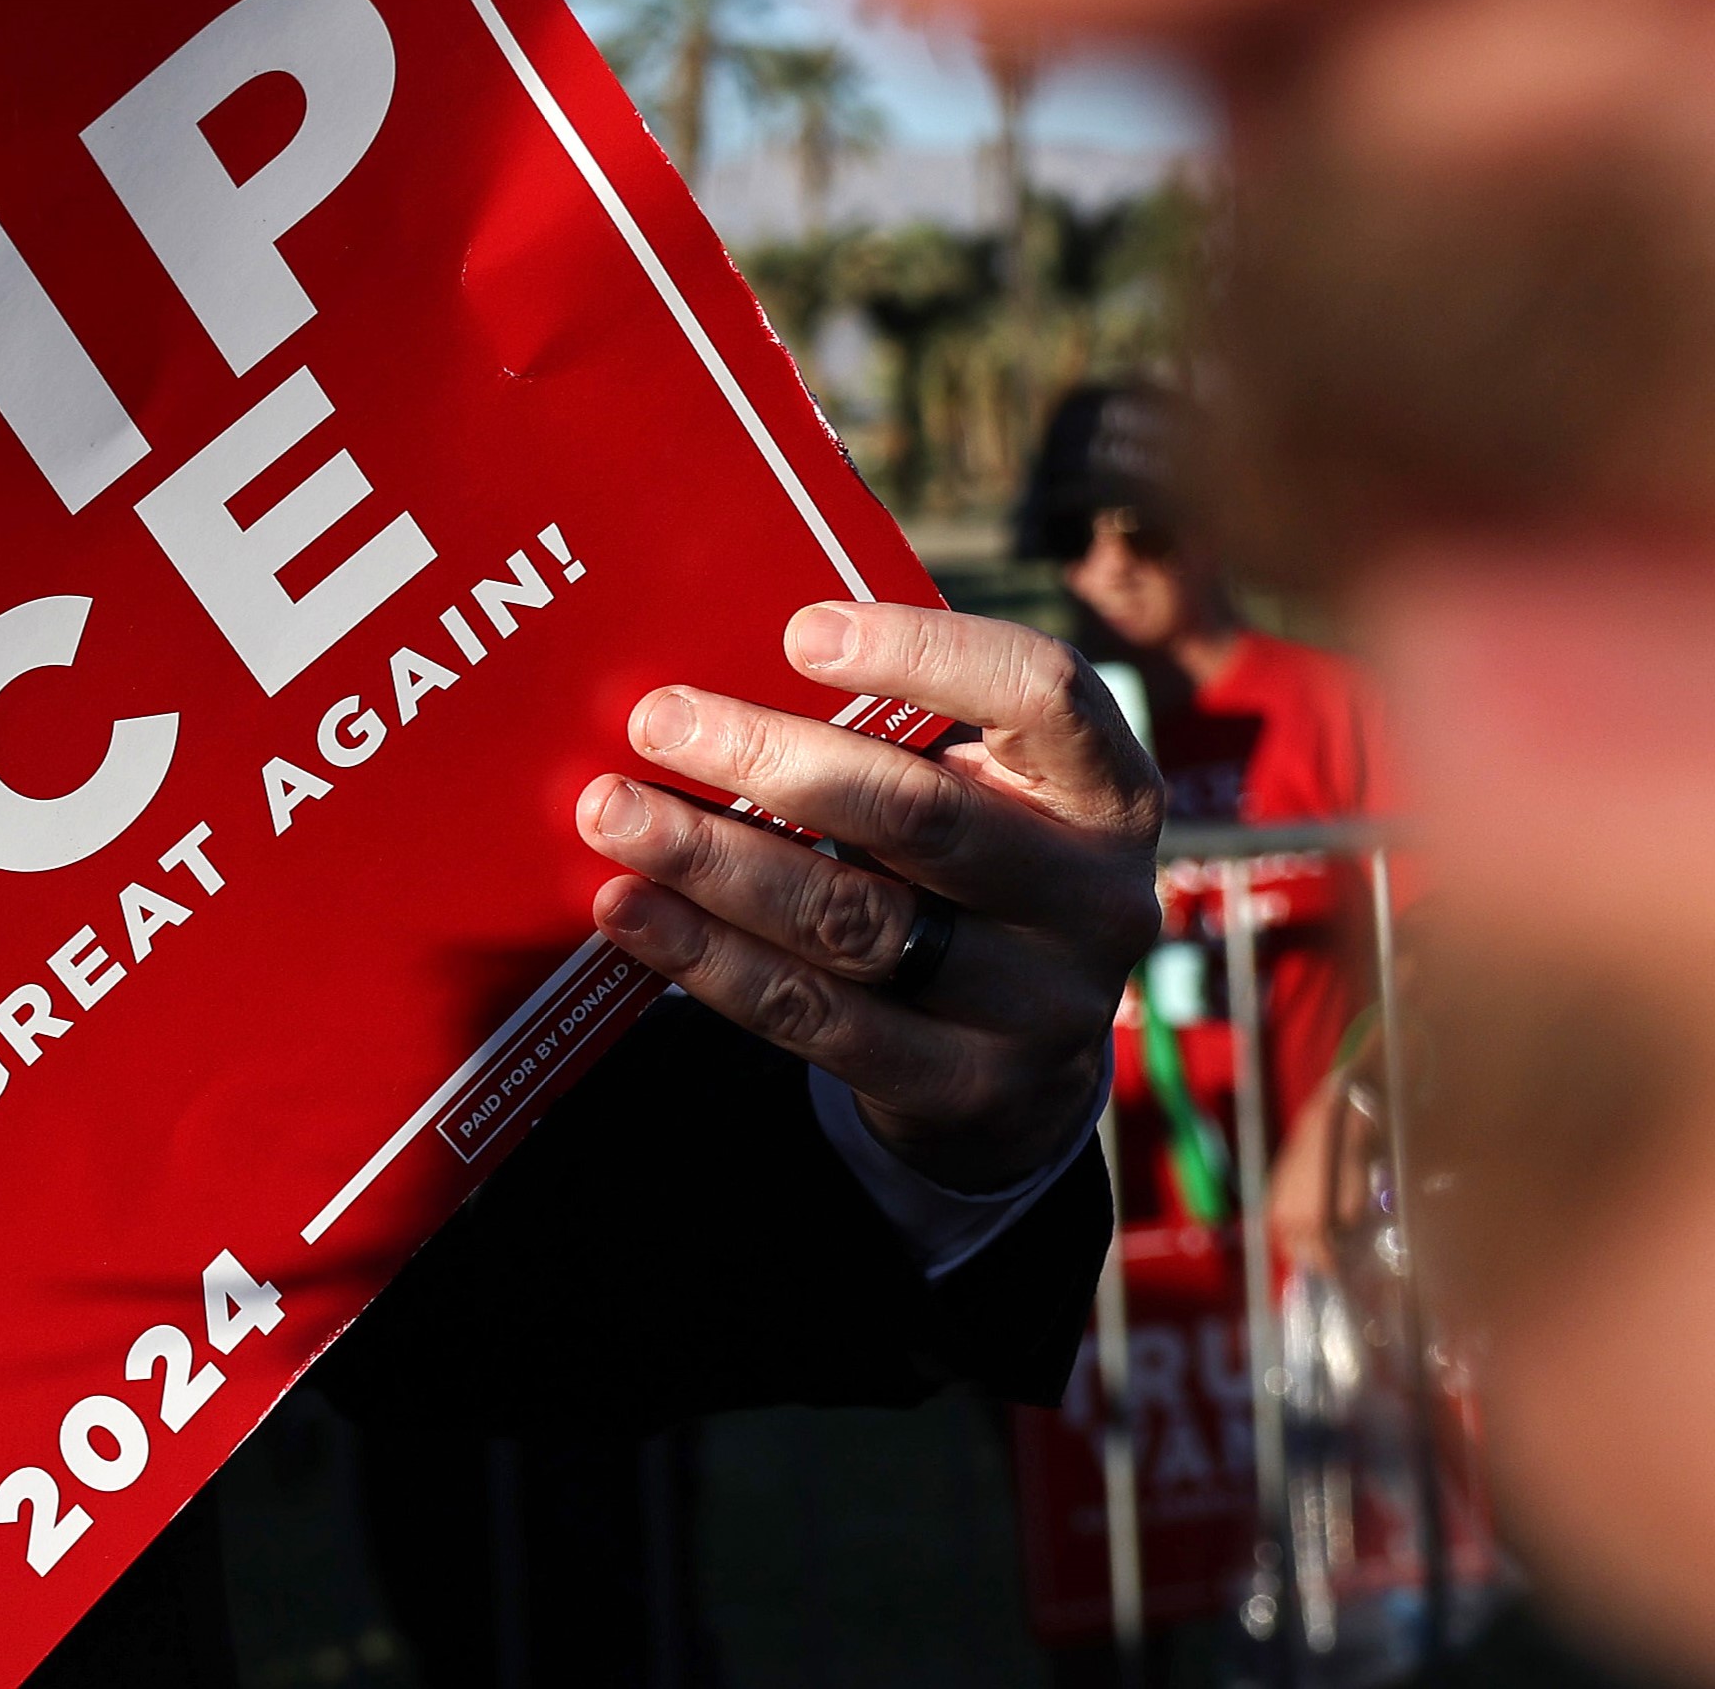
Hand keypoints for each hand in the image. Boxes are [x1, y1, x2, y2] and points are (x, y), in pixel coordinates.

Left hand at [582, 601, 1161, 1192]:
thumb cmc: (966, 869)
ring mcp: (1039, 1004)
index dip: (925, 655)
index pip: (1041, 693)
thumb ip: (889, 730)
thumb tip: (712, 647)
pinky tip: (629, 908)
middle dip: (773, 761)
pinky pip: (815, 1014)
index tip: (799, 632)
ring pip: (855, 920)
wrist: (1023, 1065)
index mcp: (1105, 788)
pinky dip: (708, 956)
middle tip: (656, 719)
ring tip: (614, 812)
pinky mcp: (965, 1086)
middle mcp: (1094, 896)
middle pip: (922, 815)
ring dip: (716, 861)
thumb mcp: (975, 790)